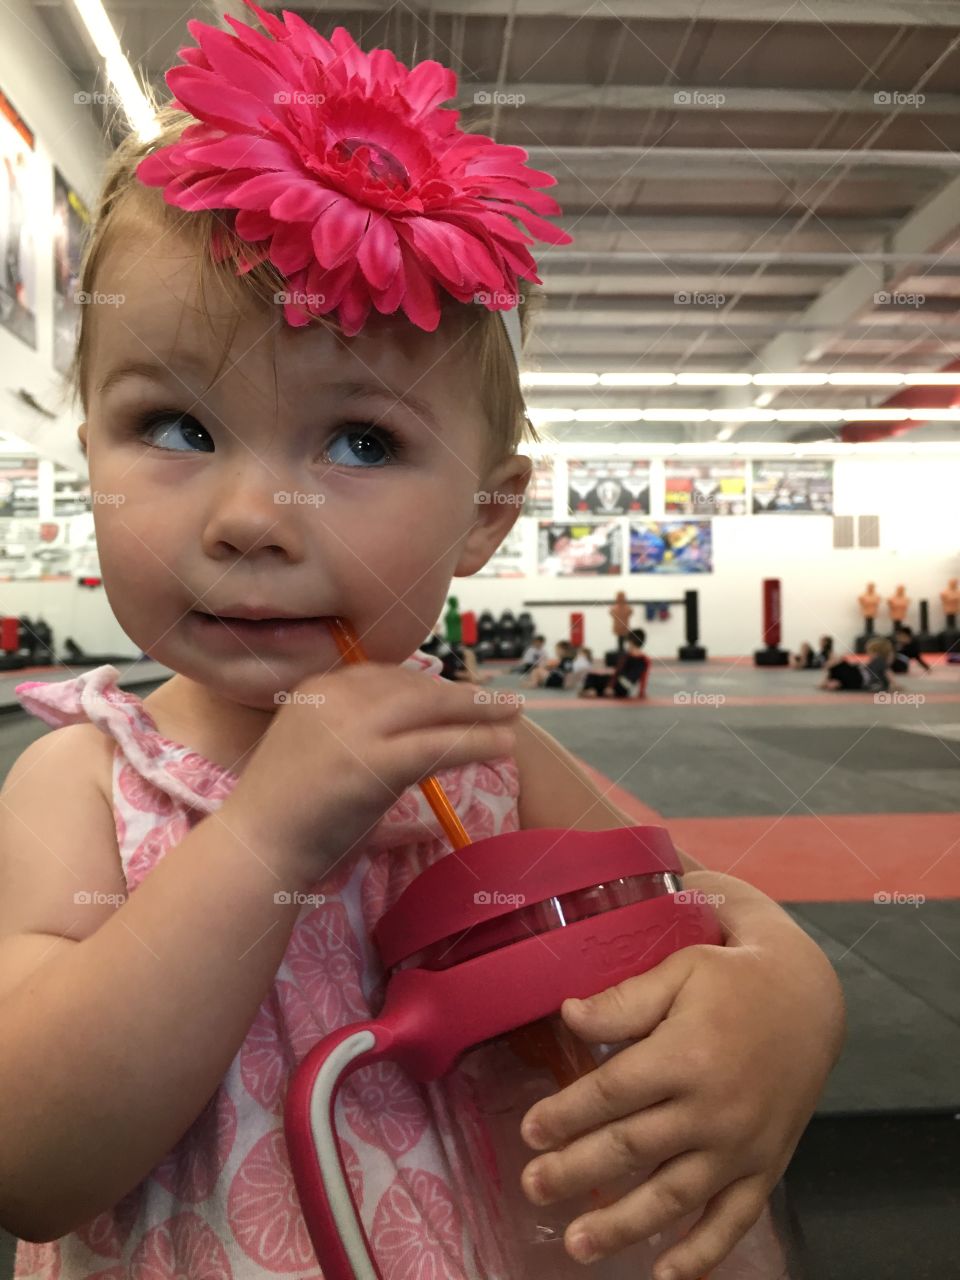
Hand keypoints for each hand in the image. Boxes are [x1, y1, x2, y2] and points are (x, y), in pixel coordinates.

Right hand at [223, 663, 519, 886]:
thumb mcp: (322, 750)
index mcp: (319, 687)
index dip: (429, 685)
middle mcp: (336, 695)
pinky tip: (503, 744)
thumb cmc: (287, 811)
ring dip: (478, 711)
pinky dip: (476, 742)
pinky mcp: (374, 762)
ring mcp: (354, 726)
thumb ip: (362, 730)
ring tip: (512, 715)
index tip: (457, 694)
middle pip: (414, 686)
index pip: (387, 675)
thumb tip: (420, 731)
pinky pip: (437, 745)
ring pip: (431, 709)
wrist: (257, 847)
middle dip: (460, 694)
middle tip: (498, 700)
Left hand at [518, 939, 841, 1279]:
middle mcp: (713, 1108)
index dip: (566, 1113)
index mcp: (686, 1054)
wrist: (809, 999)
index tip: (529, 1131)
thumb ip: (624, 1000)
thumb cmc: (735, 981)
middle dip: (576, 1171)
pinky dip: (701, 1253)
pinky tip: (664, 1274)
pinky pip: (732, 1220)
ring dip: (623, 1225)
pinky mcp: (766, 1167)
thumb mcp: (680, 971)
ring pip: (674, 1196)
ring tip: (578, 1244)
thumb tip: (567, 1014)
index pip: (612, 1093)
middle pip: (633, 1148)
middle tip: (533, 1187)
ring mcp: (741, 1145)